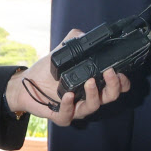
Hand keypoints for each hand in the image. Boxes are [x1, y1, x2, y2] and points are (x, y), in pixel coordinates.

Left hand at [4, 29, 130, 124]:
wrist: (27, 83)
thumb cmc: (48, 71)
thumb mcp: (63, 52)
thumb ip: (75, 42)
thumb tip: (85, 34)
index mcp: (94, 83)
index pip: (116, 86)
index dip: (123, 82)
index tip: (120, 71)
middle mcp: (89, 96)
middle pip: (110, 96)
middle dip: (114, 86)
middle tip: (109, 73)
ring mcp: (77, 108)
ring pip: (93, 106)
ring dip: (94, 94)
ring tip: (89, 81)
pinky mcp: (62, 116)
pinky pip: (69, 114)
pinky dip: (69, 105)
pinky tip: (68, 94)